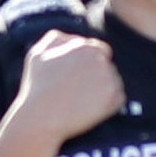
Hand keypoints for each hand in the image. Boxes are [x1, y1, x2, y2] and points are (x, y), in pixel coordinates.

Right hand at [13, 30, 123, 150]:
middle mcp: (101, 60)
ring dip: (103, 90)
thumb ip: (57, 39)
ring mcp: (109, 79)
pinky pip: (118, 99)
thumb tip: (72, 38)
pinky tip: (89, 110)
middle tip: (79, 92)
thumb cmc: (36, 87)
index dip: (89, 65)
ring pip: (113, 81)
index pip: (100, 51)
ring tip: (81, 101)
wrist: (40, 118)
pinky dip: (108, 105)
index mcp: (85, 47)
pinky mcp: (114, 98)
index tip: (78, 79)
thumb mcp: (38, 54)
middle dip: (96, 77)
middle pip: (107, 66)